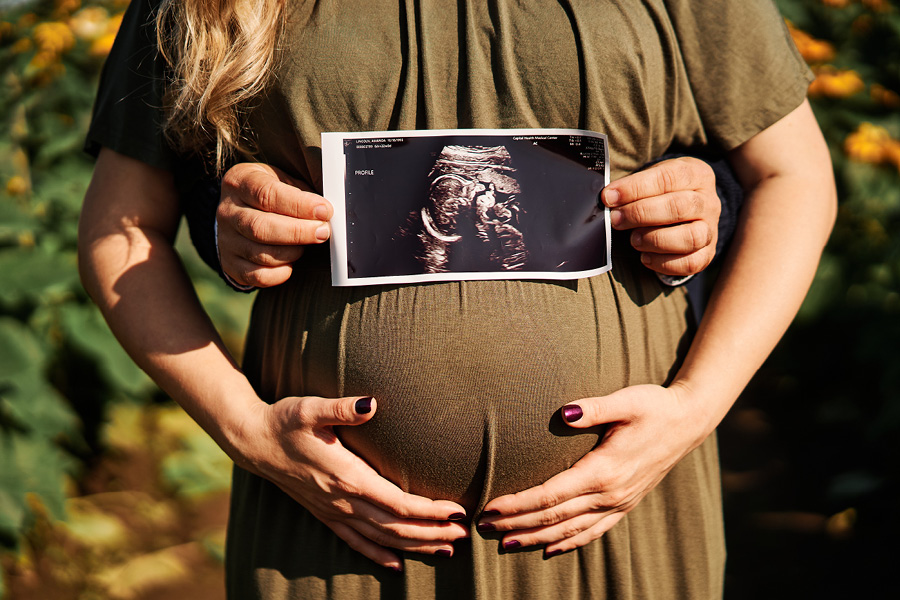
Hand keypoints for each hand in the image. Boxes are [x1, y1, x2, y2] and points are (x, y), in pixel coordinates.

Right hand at [217, 163, 332, 286]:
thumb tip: (326, 211)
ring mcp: (227, 240)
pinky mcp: (230, 264)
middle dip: (299, 232)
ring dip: (293, 252)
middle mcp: (228, 211)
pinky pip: (257, 276)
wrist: (240, 212)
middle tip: (323, 231)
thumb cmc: (270, 194)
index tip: (324, 210)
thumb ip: (302, 192)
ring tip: (309, 244)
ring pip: (260, 254)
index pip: (267, 194)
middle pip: (261, 227)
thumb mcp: (283, 180)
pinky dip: (280, 273)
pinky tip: (292, 262)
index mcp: (240, 182)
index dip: (299, 205)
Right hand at [236, 395, 468, 570]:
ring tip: (446, 549)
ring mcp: (333, 511)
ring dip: (414, 546)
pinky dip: (378, 555)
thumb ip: (343, 408)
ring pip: (381, 539)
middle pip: (397, 527)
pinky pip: (355, 543)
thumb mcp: (311, 408)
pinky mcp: (324, 514)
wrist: (252, 440)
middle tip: (464, 534)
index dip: (430, 511)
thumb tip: (371, 403)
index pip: (399, 503)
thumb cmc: (285, 420)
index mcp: (348, 477)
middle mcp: (343, 501)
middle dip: (432, 533)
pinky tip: (396, 564)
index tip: (457, 510)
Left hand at [477, 383, 711, 556]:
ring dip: (536, 539)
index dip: (518, 505)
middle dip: (516, 525)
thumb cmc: (653, 406)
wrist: (688, 422)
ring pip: (570, 531)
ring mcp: (619, 503)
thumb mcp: (626, 401)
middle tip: (482, 527)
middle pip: (554, 518)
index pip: (551, 495)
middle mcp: (610, 494)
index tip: (491, 507)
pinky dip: (568, 543)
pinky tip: (549, 549)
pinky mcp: (625, 504)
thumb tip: (566, 412)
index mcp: (604, 470)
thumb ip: (594, 408)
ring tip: (504, 544)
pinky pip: (593, 532)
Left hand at [602, 157, 720, 276]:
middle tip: (616, 219)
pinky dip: (665, 263)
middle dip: (641, 213)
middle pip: (680, 207)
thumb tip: (608, 198)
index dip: (635, 188)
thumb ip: (634, 186)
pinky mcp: (708, 253)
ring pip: (690, 237)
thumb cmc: (664, 191)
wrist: (690, 209)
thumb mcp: (653, 177)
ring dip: (656, 240)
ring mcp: (711, 229)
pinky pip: (691, 263)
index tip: (609, 197)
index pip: (667, 178)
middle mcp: (708, 201)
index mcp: (696, 174)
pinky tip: (645, 257)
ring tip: (634, 240)